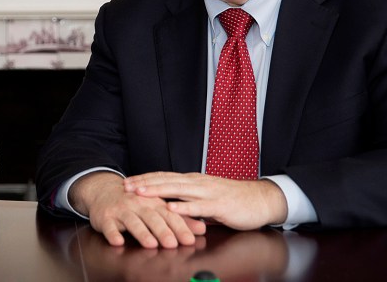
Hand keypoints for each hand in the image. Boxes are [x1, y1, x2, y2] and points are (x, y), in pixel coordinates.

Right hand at [70, 172, 205, 248]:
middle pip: (152, 217)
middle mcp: (138, 204)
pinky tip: (118, 241)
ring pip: (132, 221)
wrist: (104, 192)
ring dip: (141, 232)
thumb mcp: (157, 207)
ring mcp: (120, 210)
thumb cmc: (135, 203)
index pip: (169, 214)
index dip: (179, 226)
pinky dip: (112, 234)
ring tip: (150, 244)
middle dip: (163, 231)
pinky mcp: (105, 217)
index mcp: (153, 202)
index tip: (190, 239)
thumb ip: (180, 219)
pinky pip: (108, 226)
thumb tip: (202, 229)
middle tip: (173, 243)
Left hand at [123, 172, 287, 229]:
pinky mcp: (219, 205)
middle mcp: (198, 183)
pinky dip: (184, 207)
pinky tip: (171, 208)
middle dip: (145, 183)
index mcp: (193, 181)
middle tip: (126, 185)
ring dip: (158, 191)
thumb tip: (169, 208)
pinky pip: (199, 206)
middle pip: (167, 180)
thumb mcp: (205, 200)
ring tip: (141, 193)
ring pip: (179, 190)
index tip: (128, 181)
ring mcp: (208, 192)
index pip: (165, 177)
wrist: (260, 200)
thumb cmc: (233, 200)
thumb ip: (188, 202)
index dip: (146, 179)